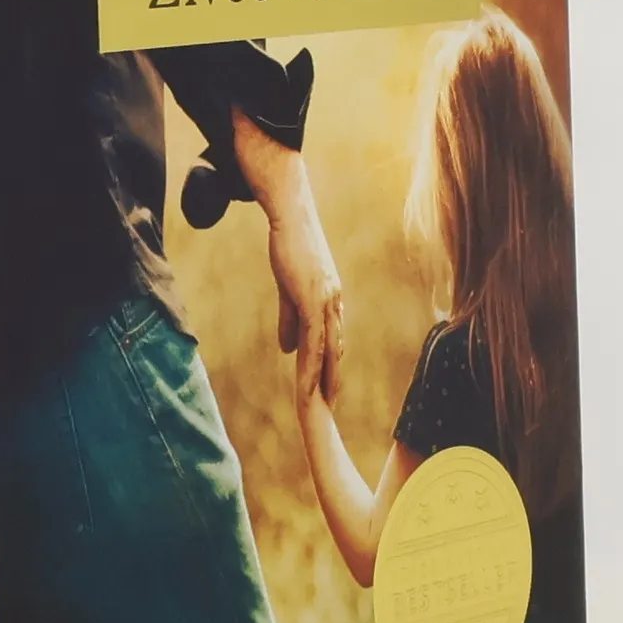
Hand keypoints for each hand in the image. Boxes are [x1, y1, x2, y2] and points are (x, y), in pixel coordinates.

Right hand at [232, 111, 343, 403]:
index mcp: (330, 299)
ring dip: (322, 379)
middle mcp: (334, 303)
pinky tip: (305, 381)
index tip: (329, 389)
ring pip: (326, 349)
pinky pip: (313, 339)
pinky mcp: (313, 297)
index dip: (330, 366)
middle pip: (335, 350)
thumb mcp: (288, 286)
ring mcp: (326, 301)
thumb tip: (287, 348)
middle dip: (333, 380)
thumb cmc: (290, 243)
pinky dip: (310, 362)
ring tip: (320, 404)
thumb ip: (288, 318)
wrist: (291, 214)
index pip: (332, 340)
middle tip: (330, 407)